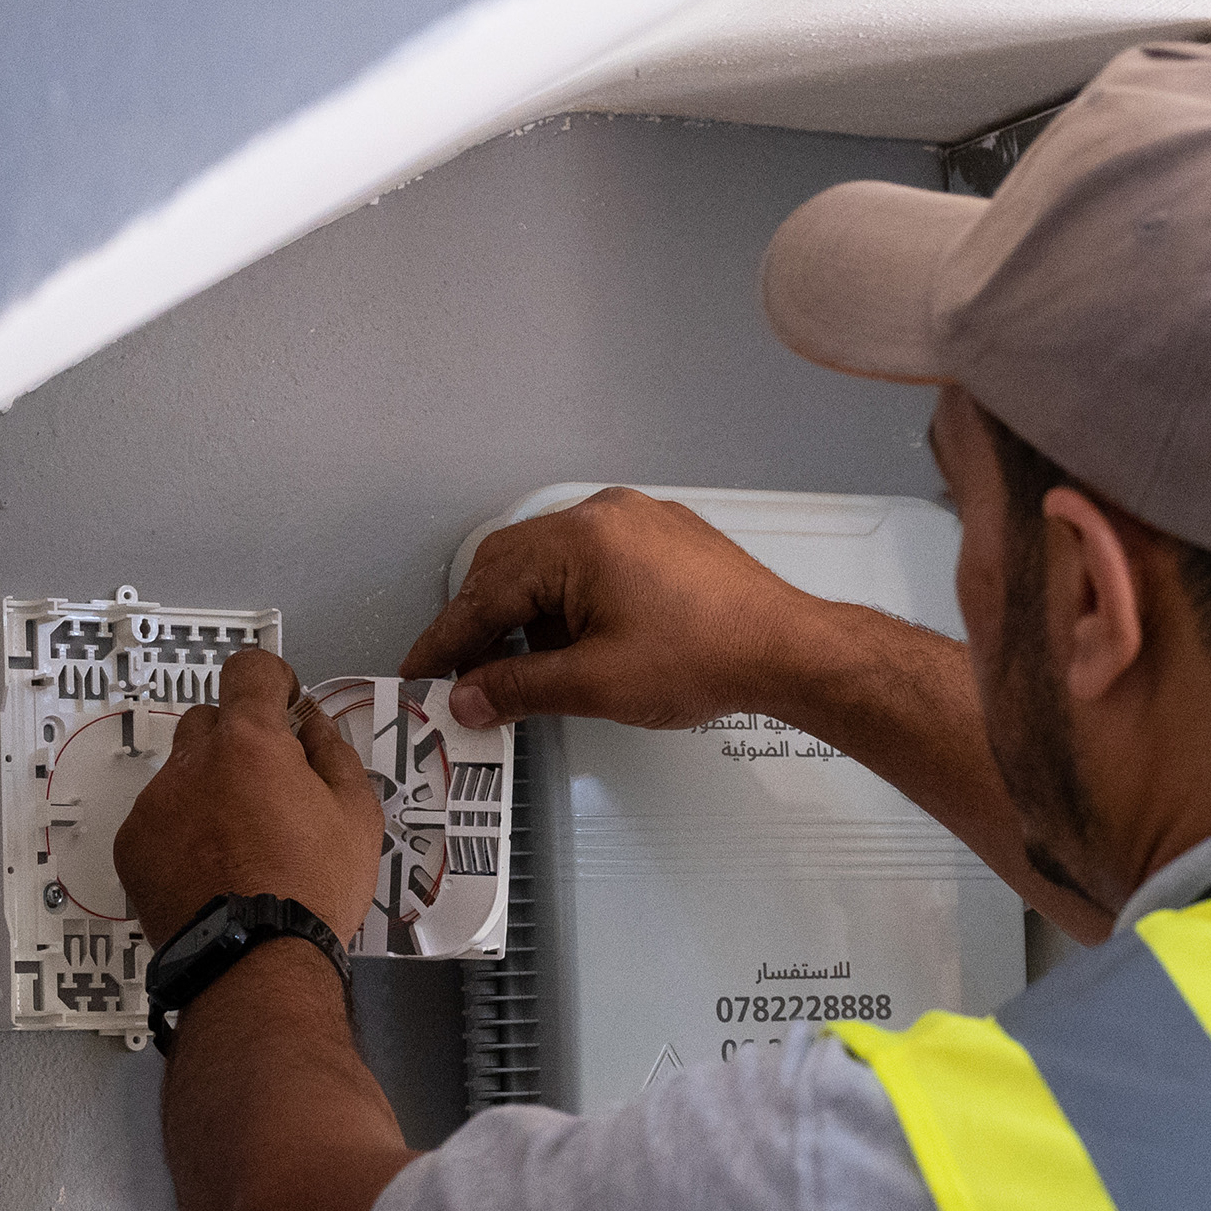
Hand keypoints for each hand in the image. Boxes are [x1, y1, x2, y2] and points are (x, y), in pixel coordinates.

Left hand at [115, 648, 383, 946]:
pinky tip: (216, 866)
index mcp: (251, 743)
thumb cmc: (307, 893)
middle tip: (271, 784)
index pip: (250, 671)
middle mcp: (194, 762)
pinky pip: (158, 817)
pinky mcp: (133, 844)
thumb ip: (334, 754)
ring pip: (183, 773)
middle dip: (240, 741)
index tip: (281, 697)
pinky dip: (183, 830)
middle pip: (211, 720)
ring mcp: (157, 803)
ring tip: (245, 840)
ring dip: (210, 789)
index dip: (271, 679)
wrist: (253, 961)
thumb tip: (316, 728)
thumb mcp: (357, 816)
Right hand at [402, 486, 838, 730]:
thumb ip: (520, 688)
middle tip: (467, 676)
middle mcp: (603, 513)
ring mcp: (637, 520)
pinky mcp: (664, 538)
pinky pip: (594, 561)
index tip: (420, 672)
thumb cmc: (704, 659)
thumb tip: (468, 697)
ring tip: (532, 670)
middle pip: (513, 565)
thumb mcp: (596, 684)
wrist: (790, 650)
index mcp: (578, 539)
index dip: (448, 639)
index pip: (488, 590)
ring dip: (532, 614)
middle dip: (487, 623)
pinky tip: (579, 645)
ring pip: (553, 564)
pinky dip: (572, 601)